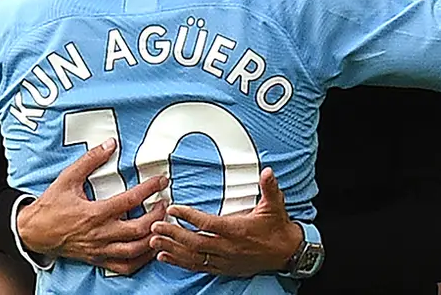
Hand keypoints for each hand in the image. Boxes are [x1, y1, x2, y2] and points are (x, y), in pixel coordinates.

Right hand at [17, 138, 168, 275]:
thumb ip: (90, 160)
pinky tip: (150, 249)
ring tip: (162, 225)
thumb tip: (110, 144)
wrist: (34, 232)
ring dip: (154, 238)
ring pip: (135, 251)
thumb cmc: (51, 206)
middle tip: (164, 203)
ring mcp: (101, 250)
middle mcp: (101, 234)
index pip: (130, 200)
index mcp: (95, 213)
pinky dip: (141, 260)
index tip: (161, 180)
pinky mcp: (99, 260)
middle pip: (140, 229)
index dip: (150, 188)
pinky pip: (125, 266)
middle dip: (158, 216)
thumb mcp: (68, 178)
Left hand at [149, 168, 302, 276]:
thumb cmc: (278, 228)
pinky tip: (165, 257)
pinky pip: (198, 266)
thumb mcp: (275, 205)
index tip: (174, 208)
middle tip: (154, 226)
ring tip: (153, 241)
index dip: (189, 216)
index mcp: (237, 230)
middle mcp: (228, 247)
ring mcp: (224, 260)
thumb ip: (269, 188)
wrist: (286, 254)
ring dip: (172, 249)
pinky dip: (180, 262)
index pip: (208, 223)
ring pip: (193, 257)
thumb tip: (268, 172)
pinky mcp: (223, 268)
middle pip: (195, 242)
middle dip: (173, 234)